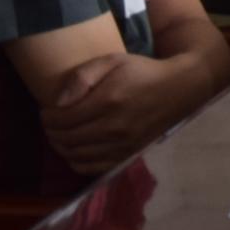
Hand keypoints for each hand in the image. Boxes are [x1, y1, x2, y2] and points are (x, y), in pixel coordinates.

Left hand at [41, 52, 203, 172]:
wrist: (182, 88)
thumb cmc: (143, 71)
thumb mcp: (113, 61)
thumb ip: (83, 76)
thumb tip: (58, 103)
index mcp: (108, 101)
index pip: (62, 119)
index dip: (47, 116)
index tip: (47, 110)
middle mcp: (114, 127)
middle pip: (66, 139)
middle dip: (51, 132)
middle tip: (51, 123)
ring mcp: (122, 145)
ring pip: (76, 155)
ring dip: (61, 147)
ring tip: (61, 135)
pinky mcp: (129, 155)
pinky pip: (92, 168)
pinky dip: (76, 162)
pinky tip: (76, 150)